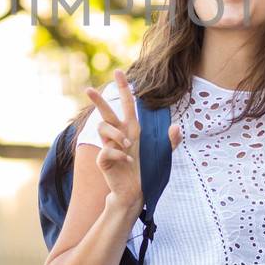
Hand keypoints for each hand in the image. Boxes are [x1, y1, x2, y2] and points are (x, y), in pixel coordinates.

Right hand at [86, 70, 180, 213]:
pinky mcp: (104, 160)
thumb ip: (171, 141)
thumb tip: (175, 126)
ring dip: (118, 136)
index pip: (126, 104)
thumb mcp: (162, 155)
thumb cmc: (147, 172)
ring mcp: (109, 146)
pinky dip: (119, 154)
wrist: (135, 192)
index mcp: (132, 129)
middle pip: (105, 112)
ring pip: (104, 128)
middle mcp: (118, 135)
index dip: (123, 88)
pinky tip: (128, 161)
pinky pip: (107, 150)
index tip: (119, 72)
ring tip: (129, 147)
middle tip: (88, 89)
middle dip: (97, 99)